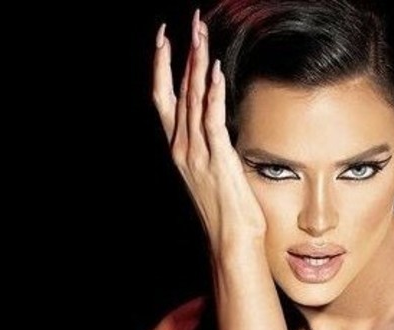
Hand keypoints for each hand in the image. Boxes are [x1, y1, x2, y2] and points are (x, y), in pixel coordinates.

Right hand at [152, 10, 266, 247]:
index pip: (165, 98)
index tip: (164, 37)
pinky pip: (211, 122)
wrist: (230, 242)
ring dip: (197, 64)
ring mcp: (198, 156)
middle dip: (183, 52)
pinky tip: (214, 73)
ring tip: (201, 35)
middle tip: (190, 21)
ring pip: (192, 100)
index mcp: (180, 150)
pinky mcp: (216, 162)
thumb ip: (211, 145)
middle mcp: (183, 149)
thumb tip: (218, 122)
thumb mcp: (214, 172)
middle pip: (178, 91)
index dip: (162, 66)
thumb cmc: (228, 212)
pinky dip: (211, 95)